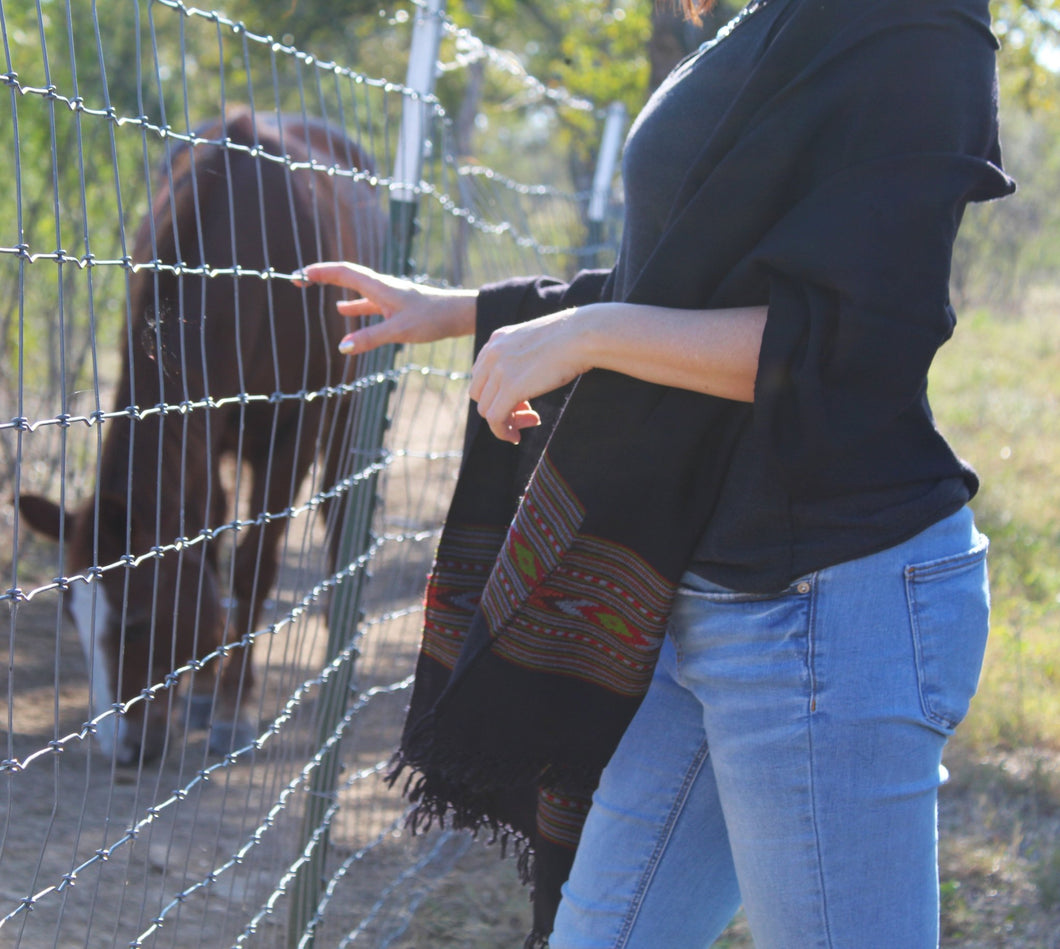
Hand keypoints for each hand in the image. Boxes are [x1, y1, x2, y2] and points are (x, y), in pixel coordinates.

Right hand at [294, 261, 476, 353]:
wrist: (458, 314)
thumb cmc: (431, 318)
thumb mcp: (399, 331)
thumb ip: (370, 338)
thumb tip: (342, 347)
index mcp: (379, 286)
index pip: (342, 272)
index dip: (319, 272)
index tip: (299, 275)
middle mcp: (381, 286)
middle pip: (345, 275)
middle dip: (322, 276)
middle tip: (299, 279)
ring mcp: (388, 295)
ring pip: (356, 288)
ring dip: (335, 287)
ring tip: (315, 289)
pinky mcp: (395, 305)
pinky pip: (367, 301)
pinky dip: (353, 303)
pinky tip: (344, 310)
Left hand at [469, 308, 588, 444]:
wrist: (582, 335)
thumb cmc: (573, 337)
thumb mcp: (539, 341)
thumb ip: (525, 355)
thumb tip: (527, 376)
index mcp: (498, 339)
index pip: (482, 374)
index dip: (497, 392)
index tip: (521, 399)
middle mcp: (493, 353)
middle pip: (479, 393)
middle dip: (498, 407)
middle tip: (526, 412)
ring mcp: (499, 371)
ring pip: (485, 409)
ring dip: (506, 421)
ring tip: (531, 421)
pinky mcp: (510, 389)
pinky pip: (495, 419)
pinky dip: (503, 432)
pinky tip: (516, 437)